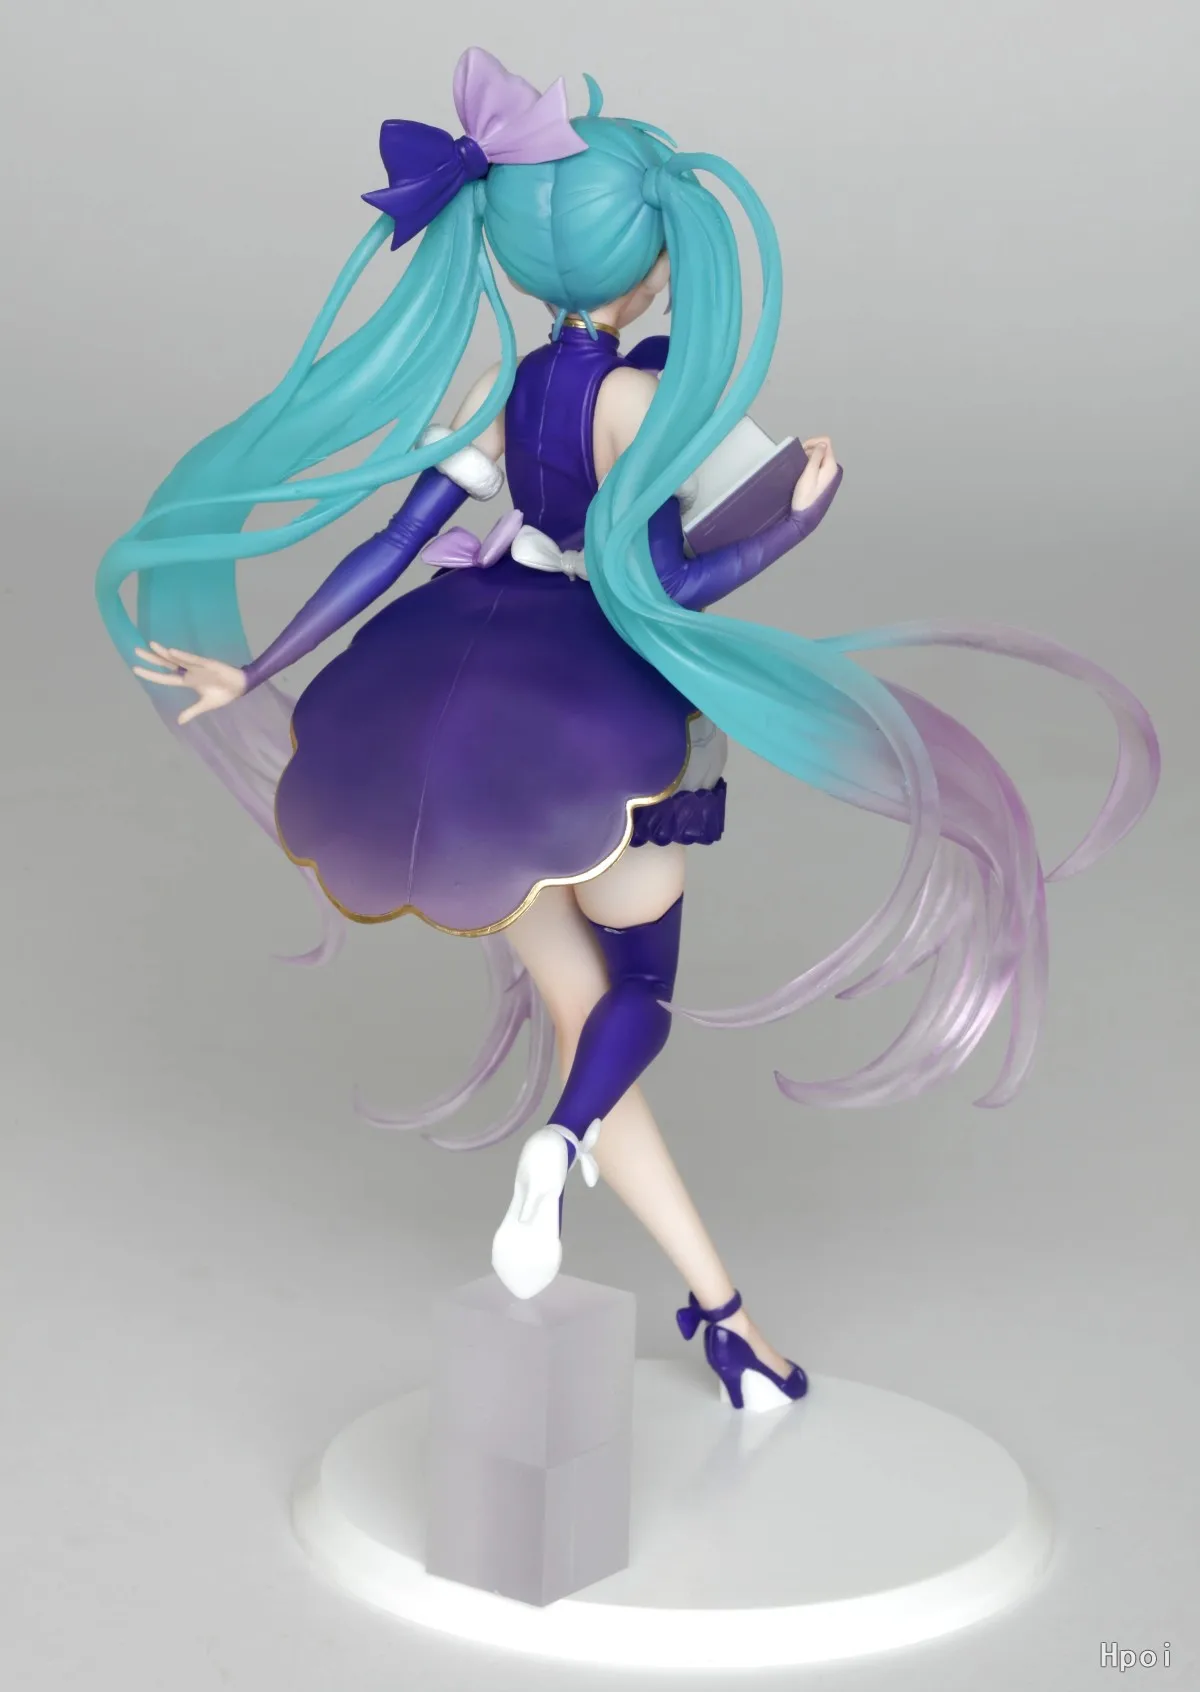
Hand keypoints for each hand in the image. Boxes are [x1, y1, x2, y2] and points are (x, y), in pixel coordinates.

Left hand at [132, 641, 246, 724]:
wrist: (241, 686)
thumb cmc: (224, 694)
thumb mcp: (206, 705)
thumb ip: (191, 711)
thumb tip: (179, 722)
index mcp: (187, 681)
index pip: (164, 677)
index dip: (151, 674)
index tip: (135, 669)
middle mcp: (189, 671)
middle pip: (166, 664)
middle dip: (152, 658)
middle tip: (135, 650)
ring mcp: (197, 666)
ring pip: (177, 658)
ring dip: (165, 653)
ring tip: (151, 645)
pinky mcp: (208, 663)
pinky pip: (193, 659)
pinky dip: (182, 656)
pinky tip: (171, 652)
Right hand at [791, 436, 839, 511]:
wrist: (804, 518)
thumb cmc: (805, 497)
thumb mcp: (809, 474)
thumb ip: (816, 457)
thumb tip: (822, 444)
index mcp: (832, 466)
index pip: (825, 442)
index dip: (812, 442)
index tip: (801, 450)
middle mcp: (834, 469)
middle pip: (823, 450)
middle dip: (810, 451)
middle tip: (798, 460)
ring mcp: (830, 476)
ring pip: (820, 458)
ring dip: (809, 459)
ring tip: (799, 468)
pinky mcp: (825, 482)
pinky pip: (819, 467)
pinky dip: (810, 466)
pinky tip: (803, 475)